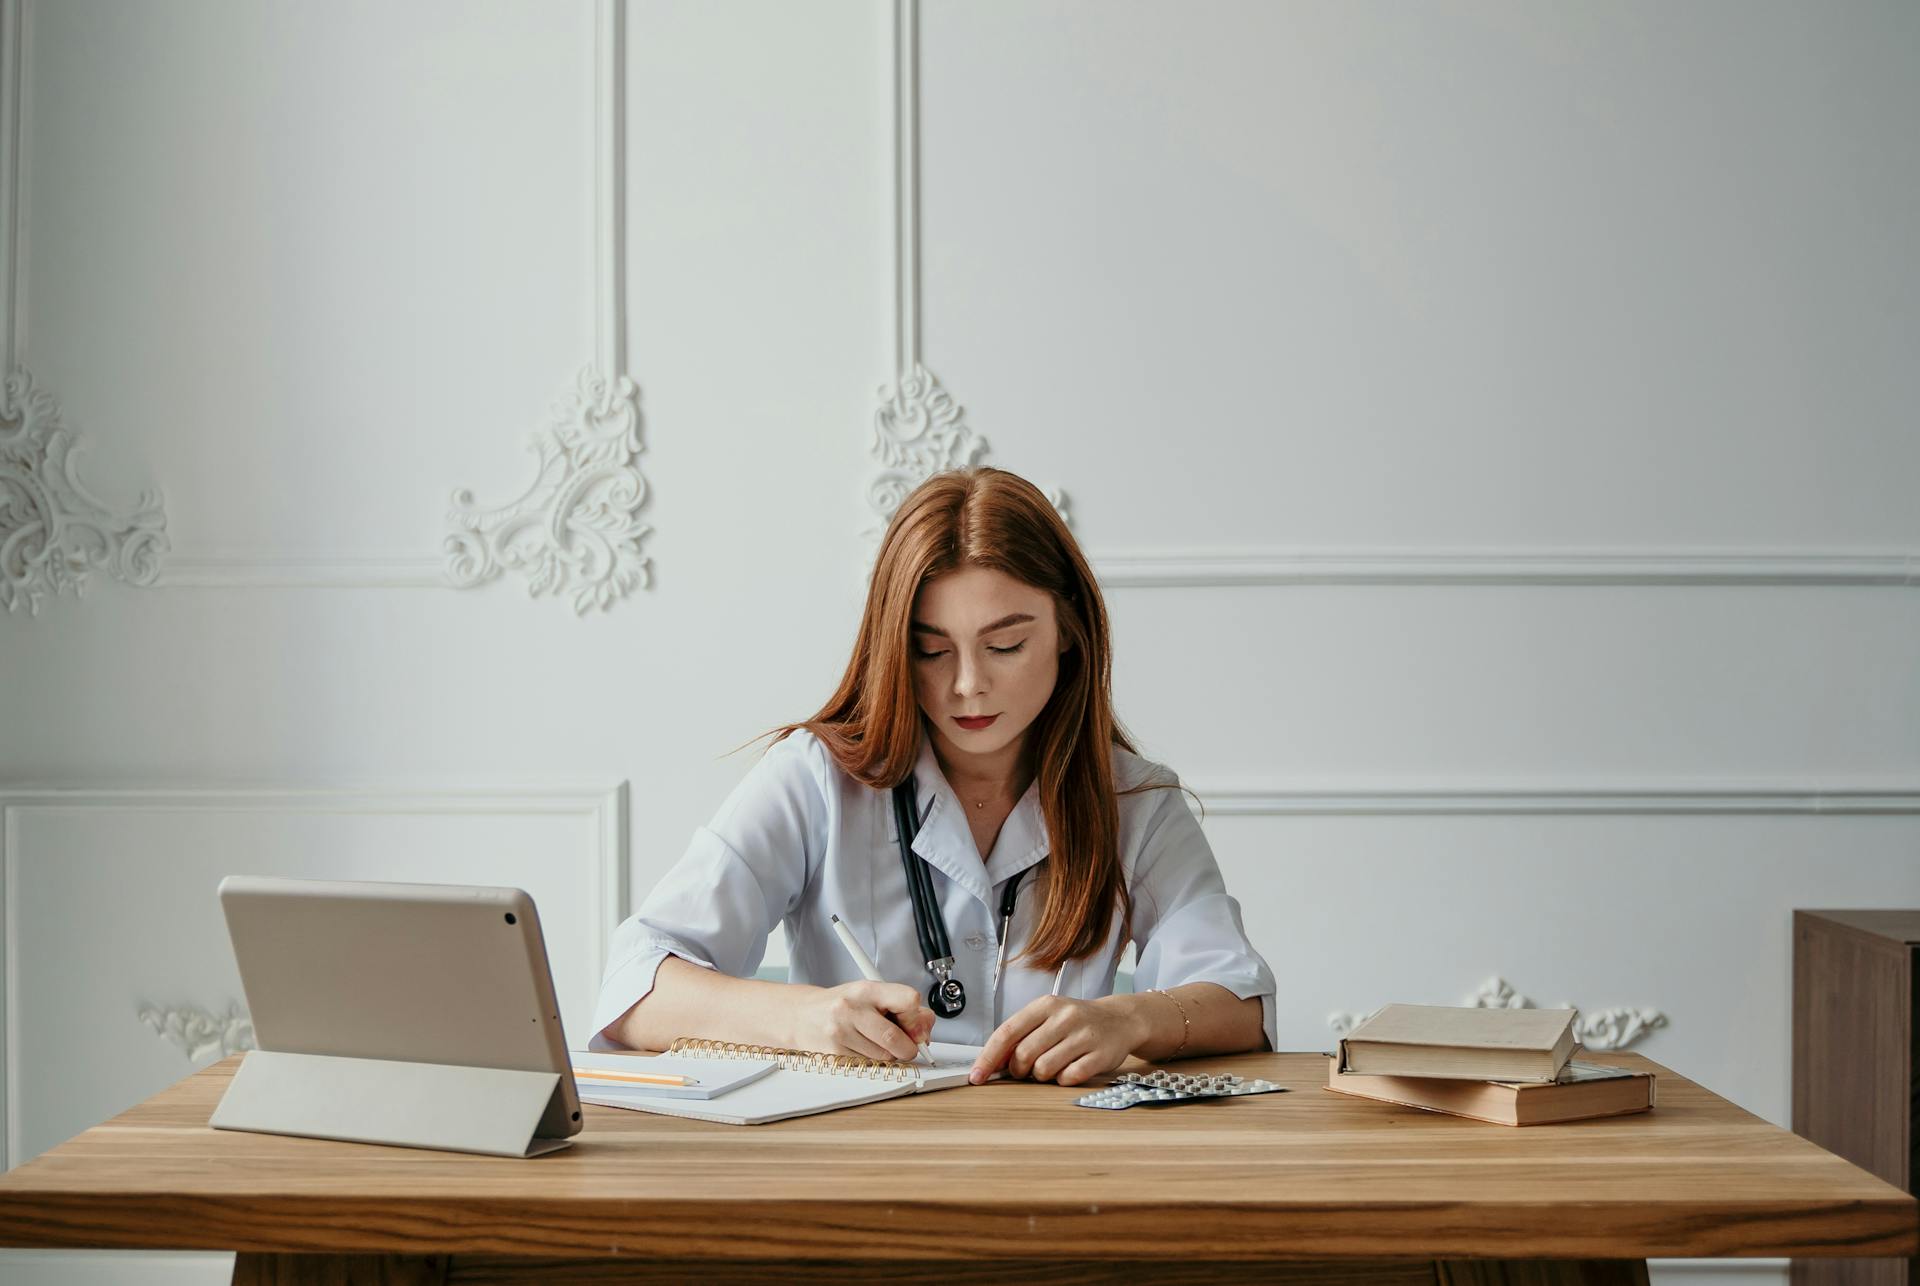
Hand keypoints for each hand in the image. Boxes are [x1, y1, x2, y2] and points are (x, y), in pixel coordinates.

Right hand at [789, 981, 936, 1061]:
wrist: (801, 1015)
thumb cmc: (841, 1004)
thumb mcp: (872, 995)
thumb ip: (902, 1007)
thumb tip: (926, 1028)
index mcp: (867, 989)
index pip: (908, 1001)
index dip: (916, 1017)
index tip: (914, 1023)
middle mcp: (852, 1009)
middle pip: (896, 1038)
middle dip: (907, 1047)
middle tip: (905, 1044)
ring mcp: (841, 1032)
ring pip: (884, 1057)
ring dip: (889, 1055)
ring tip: (875, 1041)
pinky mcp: (834, 1053)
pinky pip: (868, 1065)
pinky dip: (872, 1062)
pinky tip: (861, 1048)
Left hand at [969, 995, 1143, 1085]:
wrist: (1120, 1019)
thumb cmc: (1076, 1021)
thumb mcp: (1048, 1017)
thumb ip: (1021, 1035)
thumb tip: (991, 1063)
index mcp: (1045, 1005)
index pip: (1007, 1032)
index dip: (988, 1058)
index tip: (977, 1076)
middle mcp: (1065, 1017)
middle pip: (1023, 1055)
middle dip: (1019, 1069)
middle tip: (1027, 1069)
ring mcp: (1084, 1036)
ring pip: (1044, 1069)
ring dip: (1041, 1076)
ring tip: (1052, 1066)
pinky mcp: (1100, 1055)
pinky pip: (1068, 1078)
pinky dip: (1063, 1080)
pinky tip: (1070, 1069)